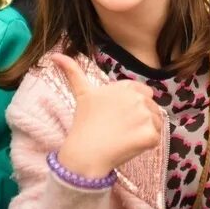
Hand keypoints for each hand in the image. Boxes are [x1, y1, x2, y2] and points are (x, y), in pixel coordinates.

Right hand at [52, 53, 163, 178]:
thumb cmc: (83, 124)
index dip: (135, 106)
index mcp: (126, 87)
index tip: (119, 116)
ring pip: (156, 123)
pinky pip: (156, 139)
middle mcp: (138, 98)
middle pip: (152, 108)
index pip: (145, 93)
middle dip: (141, 118)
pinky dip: (146, 145)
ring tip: (123, 138)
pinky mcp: (150, 135)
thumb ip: (72, 71)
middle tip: (119, 129)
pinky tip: (129, 147)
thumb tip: (54, 55)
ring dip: (145, 131)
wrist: (85, 153)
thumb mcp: (82, 93)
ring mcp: (145, 116)